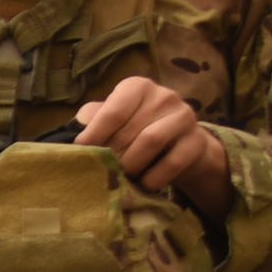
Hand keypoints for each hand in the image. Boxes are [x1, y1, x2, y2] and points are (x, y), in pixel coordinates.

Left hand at [72, 76, 232, 208]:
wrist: (179, 144)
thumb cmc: (135, 129)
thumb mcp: (113, 119)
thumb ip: (93, 119)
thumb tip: (74, 131)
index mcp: (137, 87)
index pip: (112, 111)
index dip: (94, 134)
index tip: (81, 151)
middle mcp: (164, 96)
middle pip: (130, 129)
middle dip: (112, 154)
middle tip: (102, 170)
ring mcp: (184, 116)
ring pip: (151, 141)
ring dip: (131, 164)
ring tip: (121, 177)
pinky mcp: (197, 141)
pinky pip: (173, 162)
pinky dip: (154, 177)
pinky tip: (143, 185)